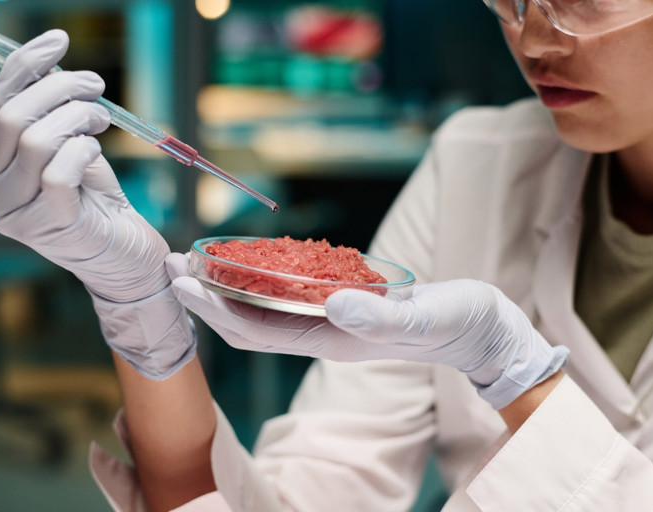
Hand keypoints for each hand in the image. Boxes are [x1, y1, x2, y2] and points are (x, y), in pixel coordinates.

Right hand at [0, 30, 194, 378]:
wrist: (127, 258)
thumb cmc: (101, 204)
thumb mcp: (75, 150)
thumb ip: (58, 118)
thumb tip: (56, 68)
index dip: (26, 66)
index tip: (60, 39)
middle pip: (13, 116)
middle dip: (59, 88)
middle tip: (96, 85)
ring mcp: (15, 212)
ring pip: (34, 139)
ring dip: (76, 116)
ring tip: (103, 120)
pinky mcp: (47, 225)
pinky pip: (57, 171)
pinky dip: (82, 149)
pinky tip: (97, 150)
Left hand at [166, 252, 567, 408]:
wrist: (482, 330)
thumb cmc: (459, 324)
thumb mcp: (425, 316)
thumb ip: (382, 314)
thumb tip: (335, 303)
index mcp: (335, 340)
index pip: (259, 331)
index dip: (216, 310)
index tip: (181, 283)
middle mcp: (325, 333)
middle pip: (250, 322)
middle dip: (207, 297)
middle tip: (170, 264)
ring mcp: (334, 320)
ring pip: (267, 309)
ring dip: (229, 287)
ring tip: (197, 261)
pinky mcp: (346, 304)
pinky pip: (292, 296)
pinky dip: (264, 280)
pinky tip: (252, 261)